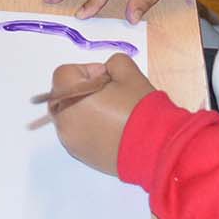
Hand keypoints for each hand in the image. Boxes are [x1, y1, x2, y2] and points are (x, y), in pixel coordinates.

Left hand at [45, 53, 155, 174]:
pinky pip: (76, 134)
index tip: (108, 80)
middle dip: (81, 90)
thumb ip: (111, 63)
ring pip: (68, 116)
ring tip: (112, 114)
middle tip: (109, 95)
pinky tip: (111, 130)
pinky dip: (87, 128)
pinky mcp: (80, 155)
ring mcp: (70, 140)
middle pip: (62, 95)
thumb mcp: (129, 71)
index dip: (87, 71)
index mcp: (70, 96)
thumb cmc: (139, 108)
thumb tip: (104, 73)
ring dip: (83, 110)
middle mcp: (63, 120)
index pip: (65, 74)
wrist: (156, 148)